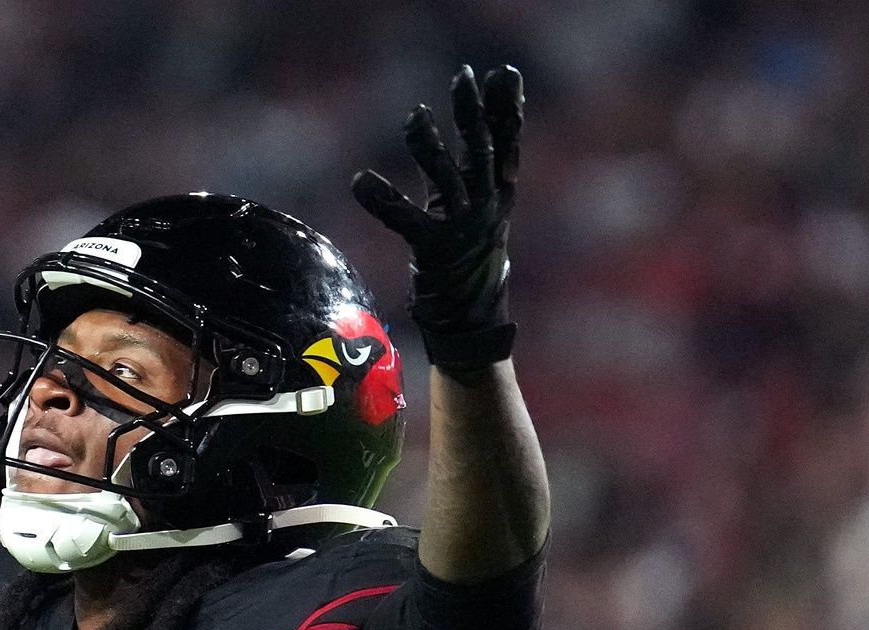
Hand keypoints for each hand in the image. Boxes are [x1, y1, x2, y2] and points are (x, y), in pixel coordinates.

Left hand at [352, 64, 522, 368]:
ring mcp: (461, 227)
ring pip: (447, 178)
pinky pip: (403, 219)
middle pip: (482, 150)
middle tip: (463, 77)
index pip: (507, 142)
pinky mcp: (433, 249)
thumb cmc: (469, 254)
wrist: (470, 316)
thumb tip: (478, 123)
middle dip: (471, 113)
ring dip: (430, 145)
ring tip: (415, 116)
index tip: (503, 74)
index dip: (506, 108)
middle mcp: (485, 206)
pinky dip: (381, 199)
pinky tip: (360, 180)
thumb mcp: (477, 204)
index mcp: (499, 193)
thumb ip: (471, 163)